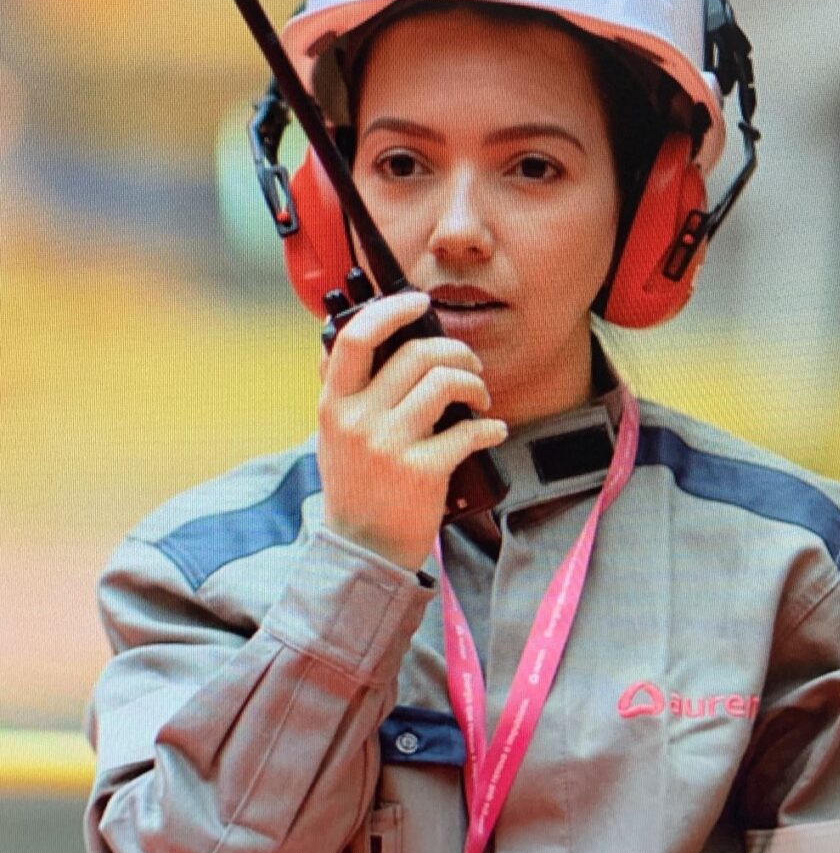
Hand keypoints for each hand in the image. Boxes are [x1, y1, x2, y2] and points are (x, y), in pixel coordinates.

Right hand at [317, 291, 507, 570]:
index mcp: (334, 403)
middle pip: (417, 354)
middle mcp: (358, 420)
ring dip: (474, 383)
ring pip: (445, 383)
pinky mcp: (422, 472)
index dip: (393, 310)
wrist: (363, 548)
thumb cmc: (356, 483)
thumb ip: (349, 388)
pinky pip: (468, 431)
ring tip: (479, 397)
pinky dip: (489, 427)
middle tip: (469, 365)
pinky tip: (493, 430)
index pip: (357, 337)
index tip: (421, 303)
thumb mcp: (335, 432)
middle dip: (456, 351)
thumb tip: (370, 332)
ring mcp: (390, 446)